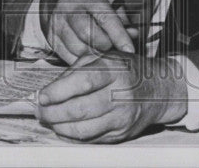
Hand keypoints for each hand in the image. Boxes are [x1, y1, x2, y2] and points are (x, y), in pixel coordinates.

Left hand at [36, 51, 187, 142]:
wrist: (159, 90)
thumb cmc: (126, 70)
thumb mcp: (104, 58)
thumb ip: (77, 70)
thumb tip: (50, 90)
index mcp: (115, 69)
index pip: (83, 81)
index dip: (59, 91)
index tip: (42, 96)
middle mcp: (121, 94)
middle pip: (81, 109)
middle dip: (53, 113)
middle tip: (40, 111)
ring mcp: (122, 117)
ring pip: (84, 129)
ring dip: (60, 127)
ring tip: (49, 120)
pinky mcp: (122, 134)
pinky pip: (91, 140)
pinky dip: (72, 136)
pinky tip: (64, 128)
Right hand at [42, 0, 135, 64]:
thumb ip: (120, 12)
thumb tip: (133, 34)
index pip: (105, 18)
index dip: (119, 36)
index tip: (130, 50)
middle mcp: (68, 7)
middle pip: (90, 36)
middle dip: (107, 46)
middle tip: (115, 48)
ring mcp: (57, 24)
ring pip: (80, 50)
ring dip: (96, 55)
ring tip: (104, 51)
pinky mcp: (51, 38)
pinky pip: (70, 57)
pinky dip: (83, 61)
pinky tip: (90, 55)